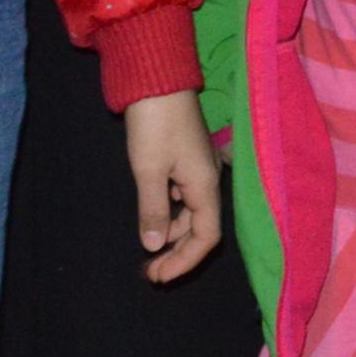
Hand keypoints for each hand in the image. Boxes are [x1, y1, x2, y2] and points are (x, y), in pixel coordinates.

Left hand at [122, 92, 223, 282]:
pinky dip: (169, 214)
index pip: (206, 238)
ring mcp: (197, 169)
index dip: (184, 262)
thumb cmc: (155, 124)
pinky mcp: (185, 159)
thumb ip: (153, 210)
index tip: (157, 276)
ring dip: (172, 235)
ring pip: (191, 214)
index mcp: (204, 186)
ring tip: (149, 250)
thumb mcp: (148, 170)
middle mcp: (207, 181)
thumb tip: (153, 246)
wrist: (157, 80)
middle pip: (201, 229)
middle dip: (177, 254)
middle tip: (150, 272)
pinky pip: (183, 198)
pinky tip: (153, 217)